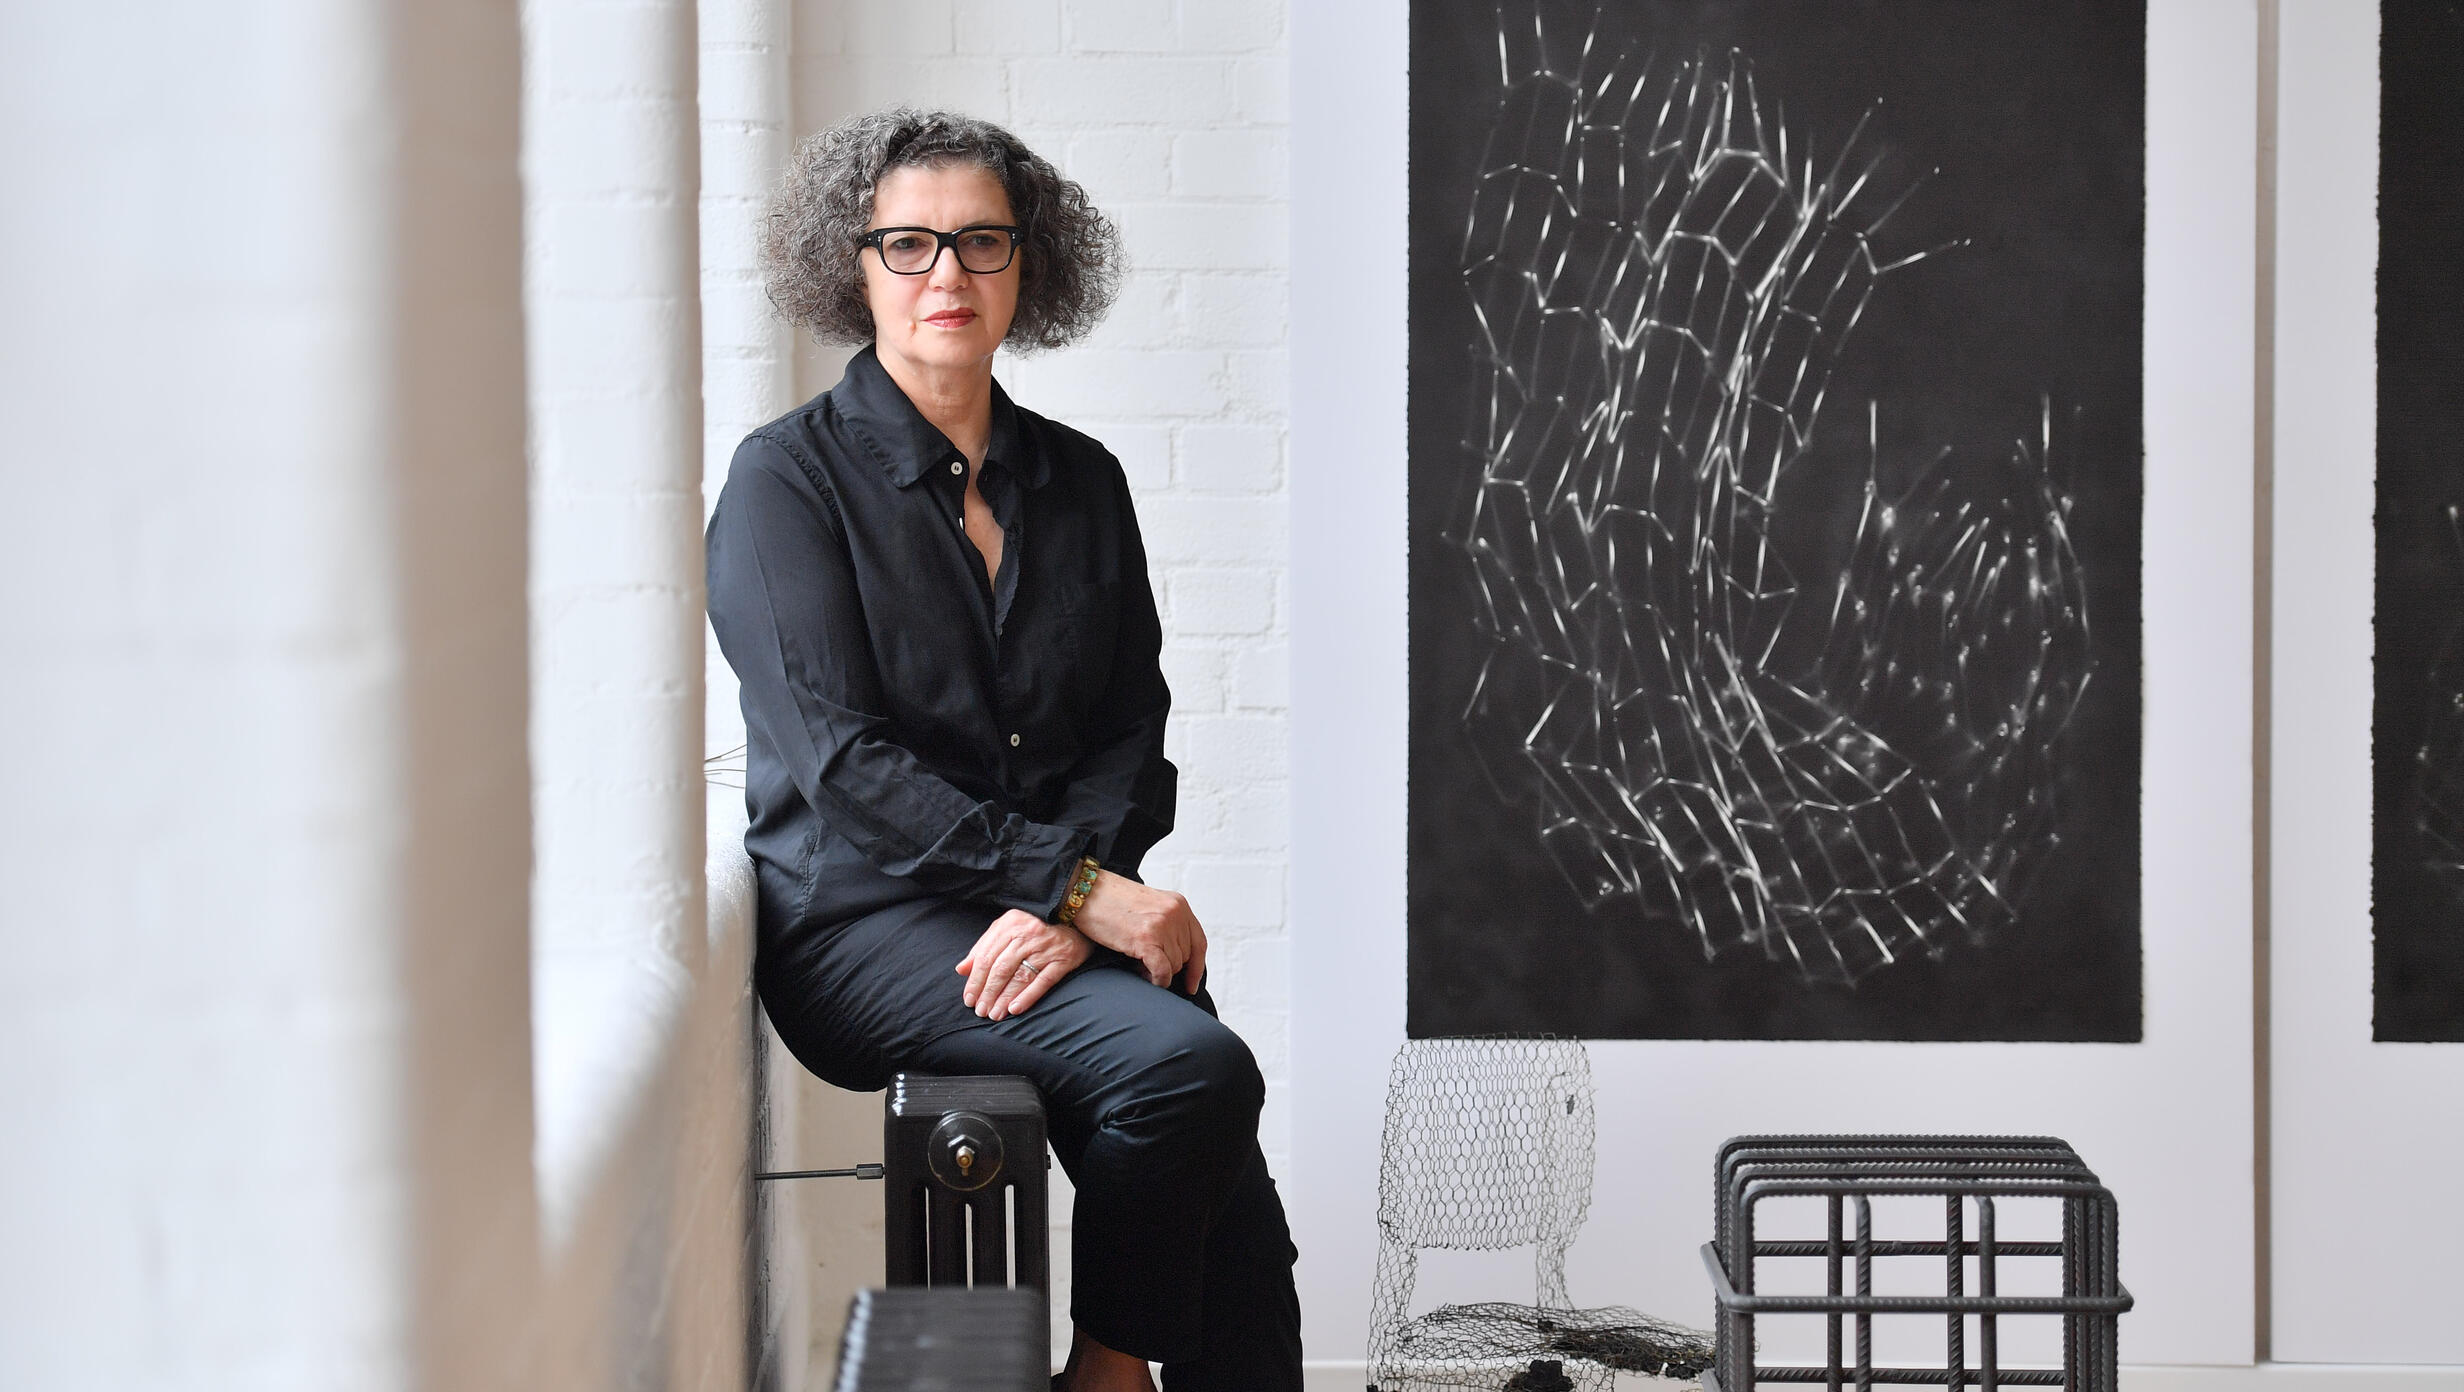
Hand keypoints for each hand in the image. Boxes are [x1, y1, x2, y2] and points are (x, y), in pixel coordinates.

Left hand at [956, 910, 1091, 1020]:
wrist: (1076, 919)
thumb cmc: (1035, 926)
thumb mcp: (1007, 928)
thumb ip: (984, 947)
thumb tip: (961, 969)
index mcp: (1010, 924)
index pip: (986, 957)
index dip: (975, 980)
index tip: (968, 998)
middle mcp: (1027, 934)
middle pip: (1001, 968)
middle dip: (988, 992)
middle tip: (980, 1011)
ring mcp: (1046, 948)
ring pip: (1019, 977)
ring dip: (1004, 998)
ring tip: (994, 1014)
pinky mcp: (1062, 960)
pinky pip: (1043, 982)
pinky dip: (1028, 996)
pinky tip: (1015, 1009)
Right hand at [1071, 871, 1206, 994]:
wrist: (1085, 891)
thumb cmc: (1110, 902)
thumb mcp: (1149, 906)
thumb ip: (1167, 924)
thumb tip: (1177, 958)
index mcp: (1178, 904)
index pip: (1199, 942)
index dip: (1196, 968)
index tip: (1191, 985)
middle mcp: (1175, 913)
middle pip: (1186, 957)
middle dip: (1169, 967)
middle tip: (1147, 966)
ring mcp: (1162, 926)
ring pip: (1174, 966)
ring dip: (1158, 972)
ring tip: (1138, 963)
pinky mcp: (1146, 939)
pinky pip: (1162, 972)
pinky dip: (1156, 980)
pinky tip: (1142, 974)